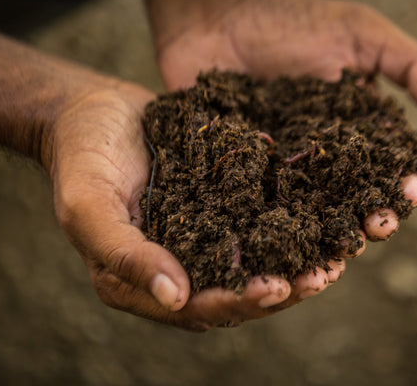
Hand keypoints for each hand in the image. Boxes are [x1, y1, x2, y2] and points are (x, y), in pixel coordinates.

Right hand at [48, 82, 312, 329]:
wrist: (93, 109)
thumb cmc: (81, 157)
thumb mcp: (88, 206)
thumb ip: (124, 255)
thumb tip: (176, 297)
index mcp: (141, 280)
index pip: (196, 306)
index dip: (238, 301)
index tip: (277, 287)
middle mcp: (177, 264)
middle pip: (235, 292)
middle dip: (281, 289)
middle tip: (322, 276)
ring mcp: (200, 235)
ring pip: (254, 261)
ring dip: (294, 262)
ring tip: (335, 255)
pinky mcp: (218, 206)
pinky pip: (257, 222)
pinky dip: (289, 224)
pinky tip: (321, 215)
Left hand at [147, 0, 416, 306]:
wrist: (220, 18)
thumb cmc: (293, 22)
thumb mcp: (360, 35)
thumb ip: (410, 66)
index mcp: (356, 132)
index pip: (388, 166)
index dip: (402, 182)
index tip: (411, 191)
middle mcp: (322, 159)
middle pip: (352, 201)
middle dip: (370, 216)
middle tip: (378, 227)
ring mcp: (282, 172)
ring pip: (311, 217)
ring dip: (327, 238)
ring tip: (340, 253)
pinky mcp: (243, 179)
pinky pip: (261, 212)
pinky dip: (274, 233)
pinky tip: (284, 251)